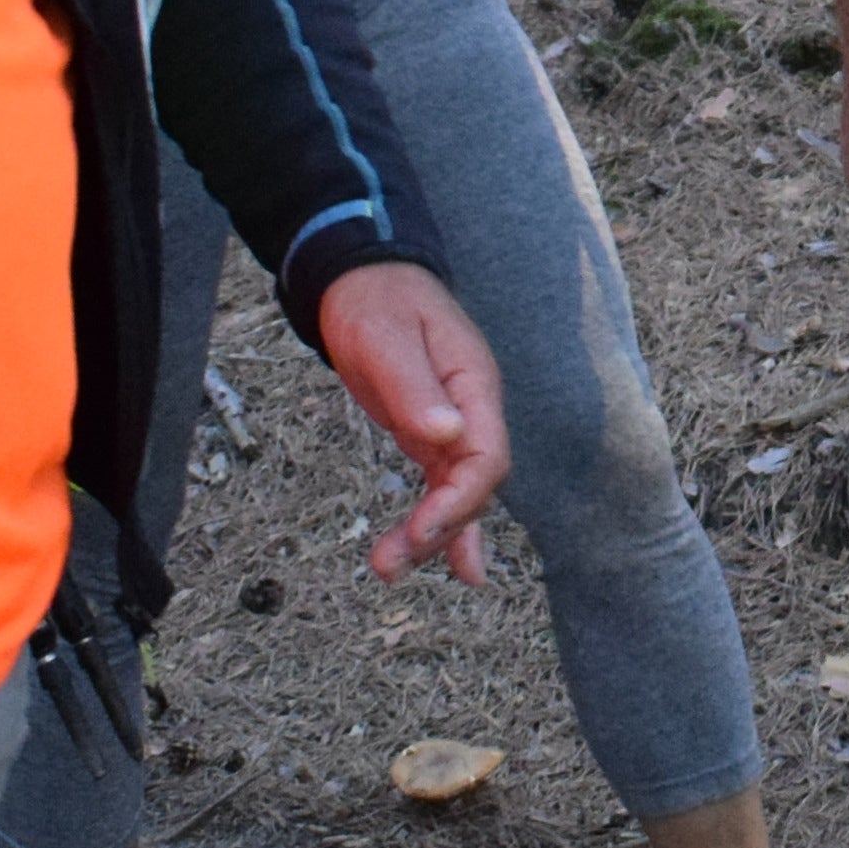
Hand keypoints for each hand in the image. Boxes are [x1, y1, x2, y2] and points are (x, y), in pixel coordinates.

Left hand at [313, 263, 509, 581]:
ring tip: (390, 569)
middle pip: (474, 486)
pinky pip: (445, 487)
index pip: (486, 458)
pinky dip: (444, 524)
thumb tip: (449, 434)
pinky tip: (450, 563)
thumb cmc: (375, 300)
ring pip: (457, 494)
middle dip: (439, 529)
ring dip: (433, 535)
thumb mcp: (386, 339)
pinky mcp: (431, 435)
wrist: (362, 278)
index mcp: (472, 385)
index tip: (424, 529)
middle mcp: (473, 411)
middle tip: (391, 561)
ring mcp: (455, 425)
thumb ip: (416, 388)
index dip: (460, 501)